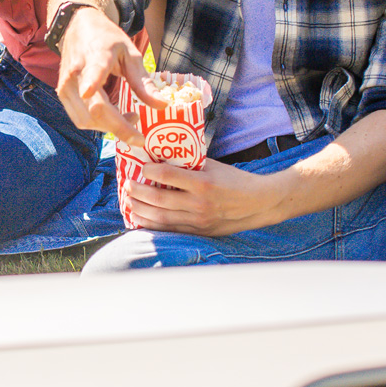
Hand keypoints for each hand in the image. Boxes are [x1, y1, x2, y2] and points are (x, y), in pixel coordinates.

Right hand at [54, 5, 159, 148]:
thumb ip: (144, 82)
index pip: (92, 71)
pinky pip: (80, 119)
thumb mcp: (130, 54)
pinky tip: (113, 115)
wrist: (78, 28)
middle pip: (94, 108)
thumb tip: (162, 106)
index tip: (88, 92)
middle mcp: (76, 72)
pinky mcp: (62, 95)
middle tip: (140, 130)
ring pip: (86, 119)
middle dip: (119, 127)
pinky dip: (99, 124)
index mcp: (96, 55)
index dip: (91, 82)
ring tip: (129, 117)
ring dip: (110, 128)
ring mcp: (66, 85)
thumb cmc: (107, 40)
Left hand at [123, 159, 276, 235]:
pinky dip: (152, 224)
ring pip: (160, 217)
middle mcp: (199, 203)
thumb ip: (191, 163)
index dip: (149, 170)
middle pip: (159, 199)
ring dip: (140, 209)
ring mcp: (198, 220)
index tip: (140, 166)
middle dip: (137, 192)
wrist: (258, 203)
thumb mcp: (215, 166)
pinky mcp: (198, 231)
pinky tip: (140, 218)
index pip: (168, 175)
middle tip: (126, 185)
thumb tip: (165, 155)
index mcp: (203, 183)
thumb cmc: (235, 181)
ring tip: (129, 201)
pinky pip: (169, 230)